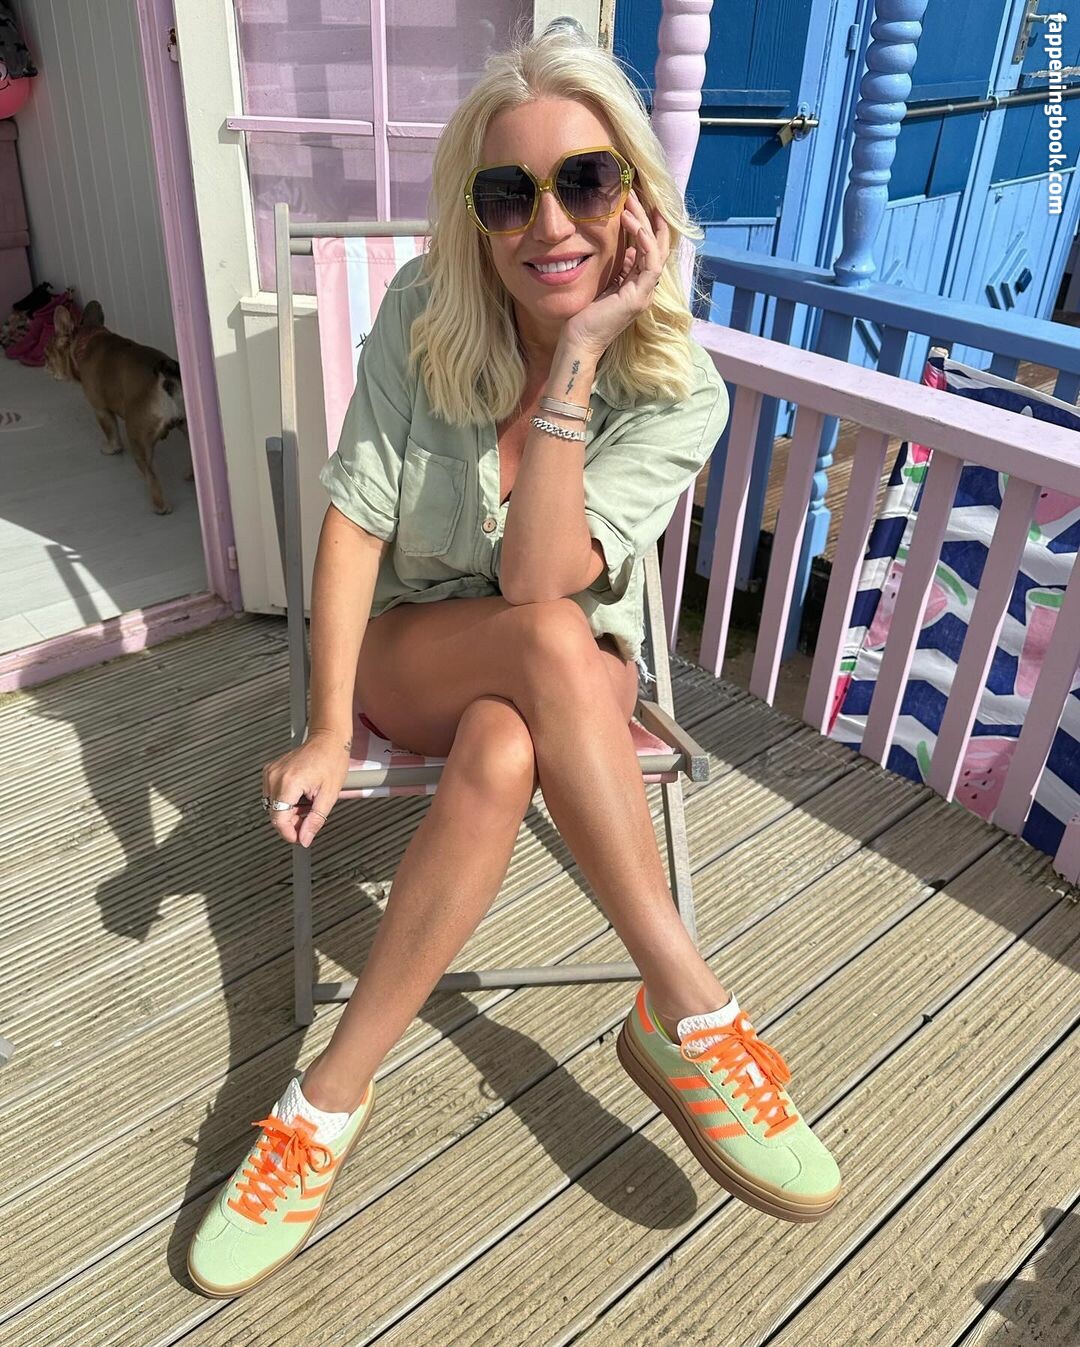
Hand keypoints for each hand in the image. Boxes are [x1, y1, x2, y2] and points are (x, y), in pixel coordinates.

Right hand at [261, 728, 351, 847]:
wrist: (328, 740)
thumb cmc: (332, 760)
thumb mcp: (329, 795)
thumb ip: (315, 820)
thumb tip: (305, 838)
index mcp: (289, 782)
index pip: (278, 819)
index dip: (289, 833)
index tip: (300, 837)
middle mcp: (275, 776)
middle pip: (275, 814)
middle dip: (292, 821)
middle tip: (310, 815)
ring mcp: (270, 772)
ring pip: (273, 806)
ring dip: (289, 811)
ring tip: (307, 800)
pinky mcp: (270, 771)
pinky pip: (273, 795)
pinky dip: (286, 800)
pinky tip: (300, 794)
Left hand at [558, 189, 670, 357]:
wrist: (579, 341)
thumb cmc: (585, 316)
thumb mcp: (606, 284)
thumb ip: (620, 269)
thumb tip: (629, 250)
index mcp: (639, 284)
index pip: (651, 248)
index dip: (647, 224)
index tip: (637, 202)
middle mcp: (646, 288)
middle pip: (657, 245)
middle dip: (648, 217)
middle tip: (636, 193)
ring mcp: (645, 293)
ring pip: (655, 250)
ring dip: (644, 223)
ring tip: (631, 202)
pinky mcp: (638, 297)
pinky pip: (650, 263)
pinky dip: (644, 242)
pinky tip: (634, 226)